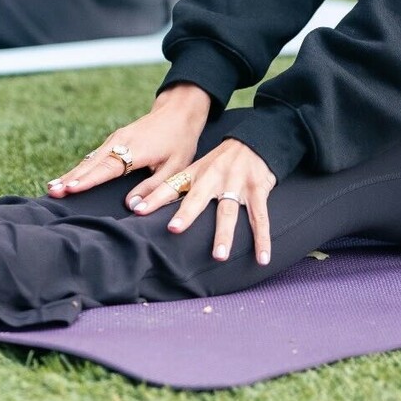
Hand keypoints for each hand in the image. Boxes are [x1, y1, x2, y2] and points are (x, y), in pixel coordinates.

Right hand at [48, 84, 211, 197]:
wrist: (177, 112)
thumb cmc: (179, 142)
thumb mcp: (175, 168)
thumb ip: (154, 187)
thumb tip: (132, 206)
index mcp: (135, 150)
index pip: (107, 168)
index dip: (88, 180)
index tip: (70, 188)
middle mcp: (119, 142)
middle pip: (91, 164)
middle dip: (71, 178)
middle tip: (52, 192)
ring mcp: (114, 140)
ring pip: (89, 160)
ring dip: (71, 174)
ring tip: (53, 188)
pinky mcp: (113, 141)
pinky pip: (93, 157)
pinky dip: (80, 169)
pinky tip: (69, 179)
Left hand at [131, 137, 277, 264]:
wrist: (253, 142)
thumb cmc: (219, 162)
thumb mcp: (197, 168)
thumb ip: (176, 187)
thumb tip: (142, 204)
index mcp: (196, 173)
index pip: (171, 186)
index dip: (154, 198)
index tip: (138, 210)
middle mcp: (213, 178)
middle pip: (197, 198)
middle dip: (186, 213)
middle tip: (173, 229)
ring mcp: (236, 184)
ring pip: (229, 212)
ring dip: (224, 235)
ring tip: (218, 256)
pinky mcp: (257, 190)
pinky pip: (260, 218)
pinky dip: (263, 240)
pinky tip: (263, 259)